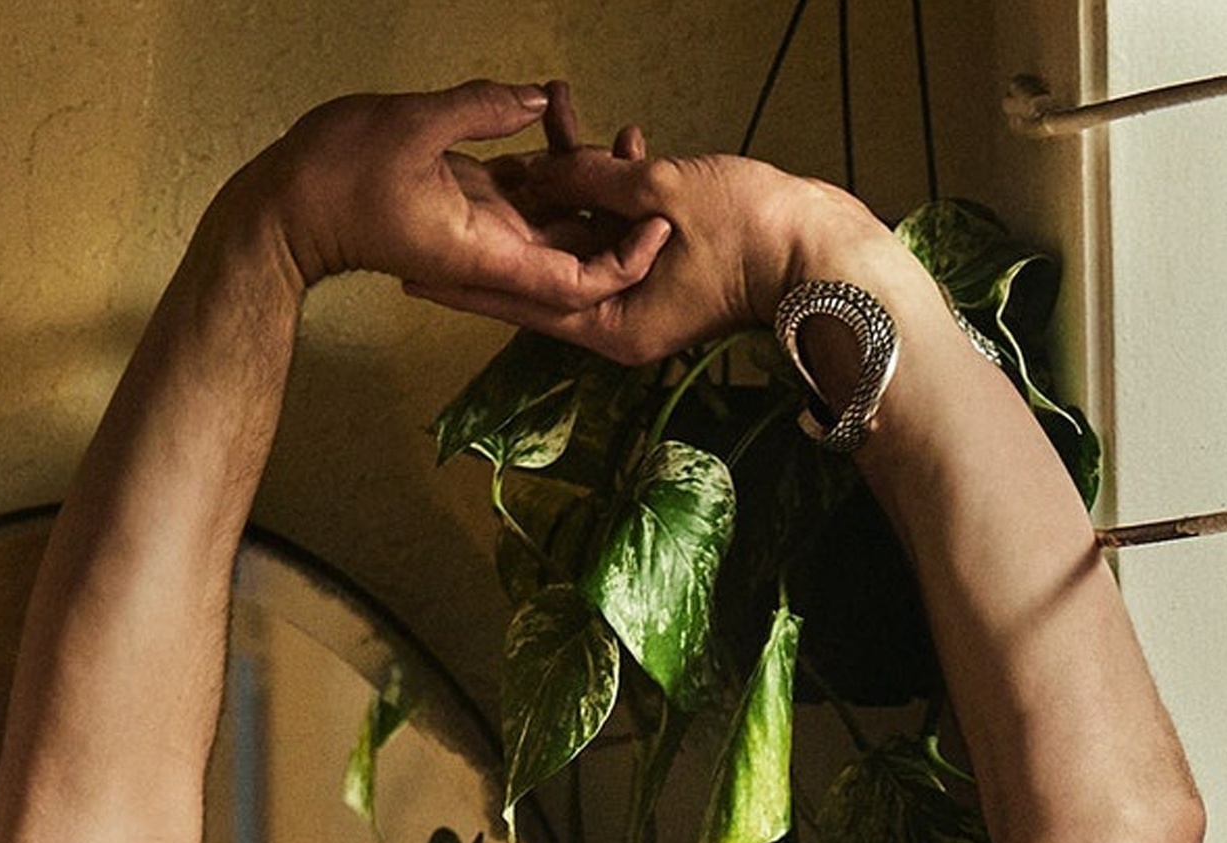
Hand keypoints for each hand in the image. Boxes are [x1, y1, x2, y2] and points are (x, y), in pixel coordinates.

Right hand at [250, 80, 668, 316]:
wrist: (291, 203)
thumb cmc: (338, 176)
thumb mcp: (415, 126)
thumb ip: (483, 109)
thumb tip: (539, 100)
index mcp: (484, 252)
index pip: (573, 282)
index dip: (622, 261)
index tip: (657, 225)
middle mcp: (490, 250)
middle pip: (576, 252)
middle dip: (617, 217)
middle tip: (651, 162)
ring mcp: (481, 227)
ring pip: (554, 216)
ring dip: (587, 181)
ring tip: (621, 133)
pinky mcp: (470, 201)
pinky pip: (526, 190)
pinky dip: (551, 161)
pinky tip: (567, 116)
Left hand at [401, 80, 853, 359]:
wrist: (820, 244)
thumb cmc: (754, 231)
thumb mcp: (667, 195)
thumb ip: (598, 178)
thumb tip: (542, 165)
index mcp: (613, 323)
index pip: (524, 302)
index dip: (469, 284)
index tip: (415, 276)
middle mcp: (619, 313)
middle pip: (541, 270)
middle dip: (502, 227)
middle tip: (436, 214)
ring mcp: (640, 286)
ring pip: (580, 232)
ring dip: (562, 178)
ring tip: (532, 125)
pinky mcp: (660, 256)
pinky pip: (616, 219)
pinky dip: (606, 179)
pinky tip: (595, 132)